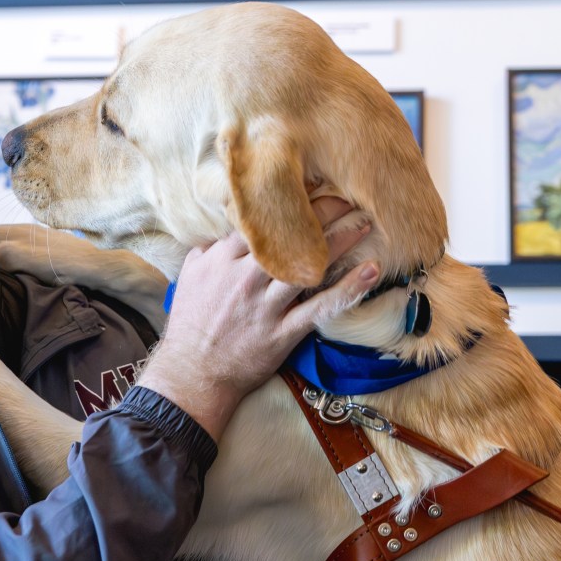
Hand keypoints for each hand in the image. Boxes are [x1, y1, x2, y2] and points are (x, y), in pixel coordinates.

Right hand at [138, 198, 377, 441]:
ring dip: (341, 241)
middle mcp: (246, 277)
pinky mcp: (283, 332)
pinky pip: (321, 307)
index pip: (260, 220)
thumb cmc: (190, 324)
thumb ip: (208, 250)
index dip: (286, 203)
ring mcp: (266, 305)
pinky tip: (370, 271)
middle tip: (345, 195)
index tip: (308, 188)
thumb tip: (225, 230)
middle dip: (320, 212)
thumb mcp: (190, 277)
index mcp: (223, 259)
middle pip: (289, 236)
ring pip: (308, 265)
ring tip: (364, 222)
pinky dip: (348, 289)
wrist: (192, 372)